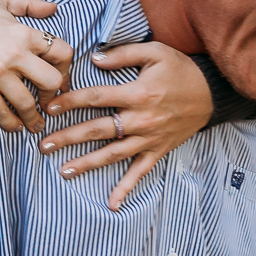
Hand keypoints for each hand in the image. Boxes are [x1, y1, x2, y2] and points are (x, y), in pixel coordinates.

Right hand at [0, 0, 74, 132]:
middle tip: (48, 103)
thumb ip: (28, 3)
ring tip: (35, 124)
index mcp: (22, 33)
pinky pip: (1, 112)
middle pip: (51, 81)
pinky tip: (15, 126)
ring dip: (34, 117)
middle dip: (53, 95)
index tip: (62, 80)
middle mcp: (13, 54)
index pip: (61, 52)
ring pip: (27, 102)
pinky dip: (11, 123)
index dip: (67, 69)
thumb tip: (53, 8)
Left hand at [39, 42, 213, 210]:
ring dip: (87, 163)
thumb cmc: (181, 69)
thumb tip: (94, 58)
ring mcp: (149, 138)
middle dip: (68, 137)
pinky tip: (113, 203)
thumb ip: (123, 54)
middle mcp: (141, 119)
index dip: (70, 102)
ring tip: (63, 171)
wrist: (211, 93)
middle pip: (97, 130)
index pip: (96, 97)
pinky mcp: (158, 150)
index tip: (50, 107)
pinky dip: (127, 188)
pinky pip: (141, 171)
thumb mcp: (155, 52)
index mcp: (137, 93)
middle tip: (43, 145)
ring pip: (113, 153)